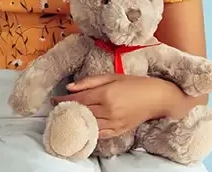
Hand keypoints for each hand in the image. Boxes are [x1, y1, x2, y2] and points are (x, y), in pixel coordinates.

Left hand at [51, 75, 181, 137]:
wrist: (157, 98)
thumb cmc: (134, 84)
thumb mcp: (111, 76)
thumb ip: (89, 81)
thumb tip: (70, 87)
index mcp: (106, 94)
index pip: (79, 99)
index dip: (64, 100)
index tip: (54, 100)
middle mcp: (109, 110)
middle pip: (82, 112)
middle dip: (68, 110)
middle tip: (57, 109)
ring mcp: (115, 123)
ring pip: (89, 125)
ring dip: (76, 121)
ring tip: (66, 117)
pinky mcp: (120, 131)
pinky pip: (100, 134)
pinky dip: (89, 131)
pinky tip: (82, 127)